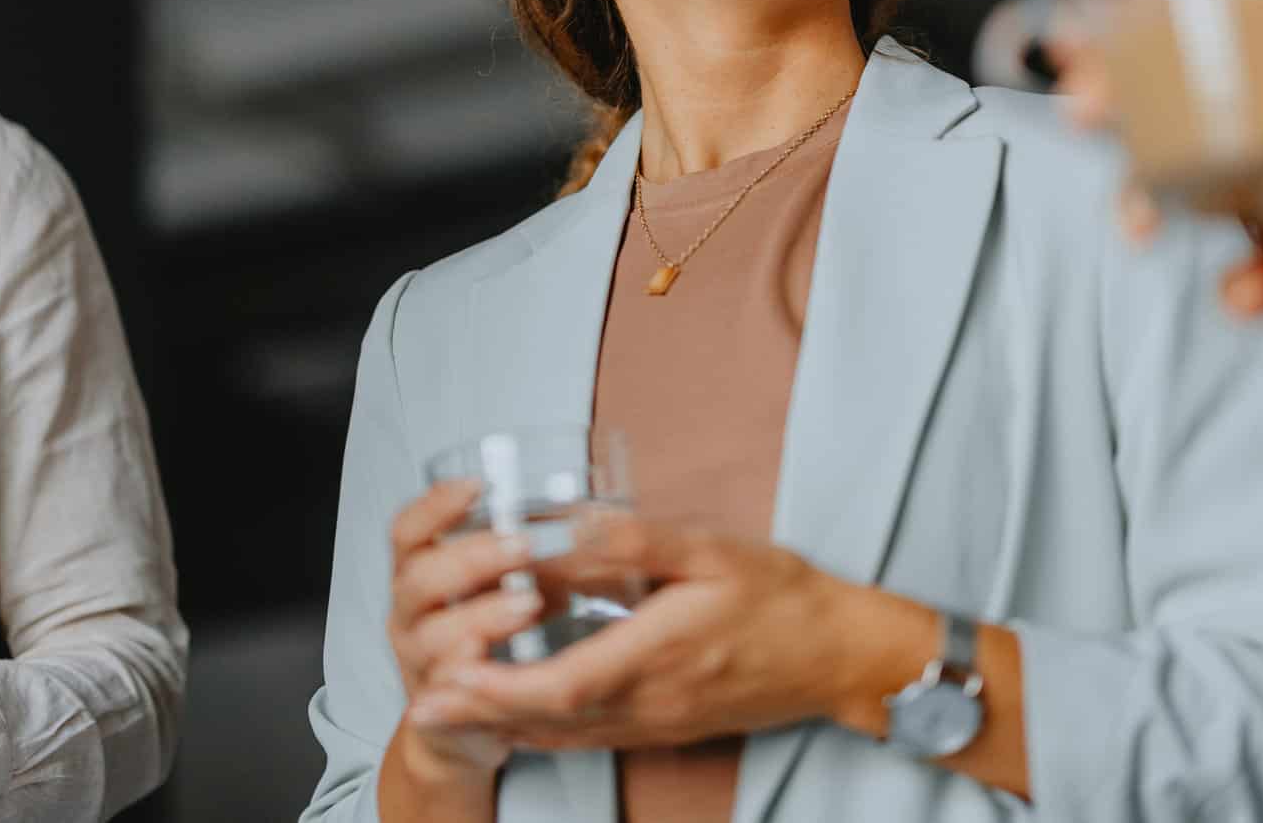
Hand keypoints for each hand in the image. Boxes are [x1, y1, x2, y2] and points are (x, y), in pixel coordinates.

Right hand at [385, 481, 546, 781]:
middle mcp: (410, 613)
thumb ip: (526, 553)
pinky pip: (445, 692)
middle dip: (471, 559)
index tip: (479, 486)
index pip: (408, 530)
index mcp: (421, 572)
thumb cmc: (493, 636)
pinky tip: (503, 661)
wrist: (467, 724)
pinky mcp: (434, 710)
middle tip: (523, 547)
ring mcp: (417, 662)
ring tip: (529, 605)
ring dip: (480, 616)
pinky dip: (473, 674)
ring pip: (431, 635)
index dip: (436, 506)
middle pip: (419, 577)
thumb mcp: (503, 585)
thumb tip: (590, 519)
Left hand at [406, 517, 857, 751]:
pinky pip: (593, 738)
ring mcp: (659, 720)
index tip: (451, 677)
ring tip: (447, 713)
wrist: (840, 655)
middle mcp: (652, 699)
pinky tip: (515, 721)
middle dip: (482, 714)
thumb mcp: (715, 550)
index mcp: (660, 652)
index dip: (503, 688)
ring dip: (504, 726)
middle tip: (422, 705)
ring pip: (568, 735)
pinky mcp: (667, 726)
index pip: (566, 684)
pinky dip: (544, 732)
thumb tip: (573, 523)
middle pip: (553, 720)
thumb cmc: (780, 595)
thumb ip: (641, 540)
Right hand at [1060, 0, 1262, 315]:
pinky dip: (1249, 285)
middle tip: (1085, 112)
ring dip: (1157, 203)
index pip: (1216, 23)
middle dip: (1121, 108)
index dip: (1145, 20)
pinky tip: (1241, 290)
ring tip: (1141, 218)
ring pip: (1205, 194)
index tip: (1089, 24)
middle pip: (1185, 106)